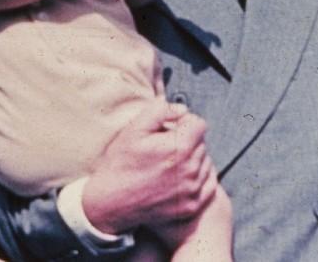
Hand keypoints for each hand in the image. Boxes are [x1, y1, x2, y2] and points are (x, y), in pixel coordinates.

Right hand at [82, 100, 217, 234]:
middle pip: (202, 143)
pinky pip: (208, 185)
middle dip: (187, 141)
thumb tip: (183, 110)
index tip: (169, 129)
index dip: (184, 122)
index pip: (199, 124)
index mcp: (179, 148)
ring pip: (205, 163)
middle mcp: (190, 170)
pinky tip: (179, 178)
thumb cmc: (120, 163)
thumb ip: (160, 111)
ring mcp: (192, 190)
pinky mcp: (191, 206)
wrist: (109, 203)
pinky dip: (199, 179)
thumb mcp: (134, 129)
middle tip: (164, 148)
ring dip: (193, 159)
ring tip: (169, 164)